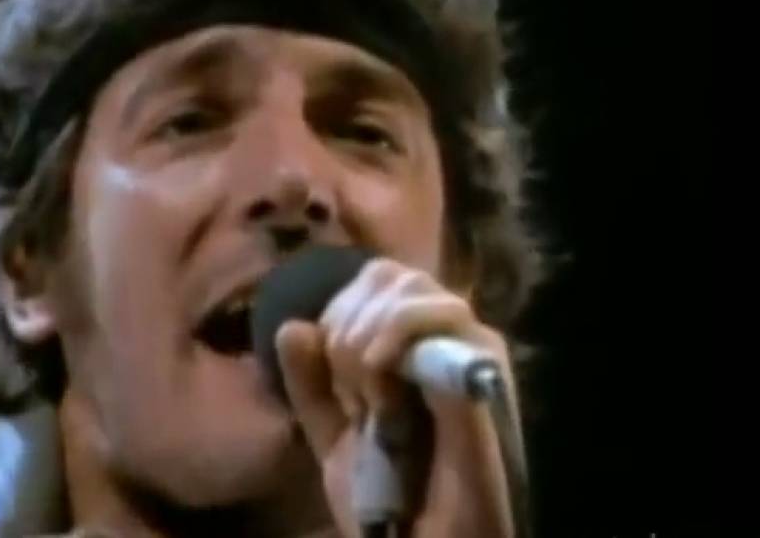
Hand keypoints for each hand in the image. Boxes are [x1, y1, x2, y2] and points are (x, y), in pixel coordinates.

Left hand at [275, 257, 519, 537]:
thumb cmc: (391, 502)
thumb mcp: (335, 438)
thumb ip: (311, 385)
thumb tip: (292, 326)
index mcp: (416, 351)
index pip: (374, 282)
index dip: (339, 311)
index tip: (332, 374)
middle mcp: (448, 342)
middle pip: (389, 274)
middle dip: (347, 319)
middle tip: (347, 384)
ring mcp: (470, 353)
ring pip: (412, 286)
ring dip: (368, 329)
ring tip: (366, 390)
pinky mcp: (484, 371)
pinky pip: (446, 315)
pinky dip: (398, 330)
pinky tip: (376, 373)